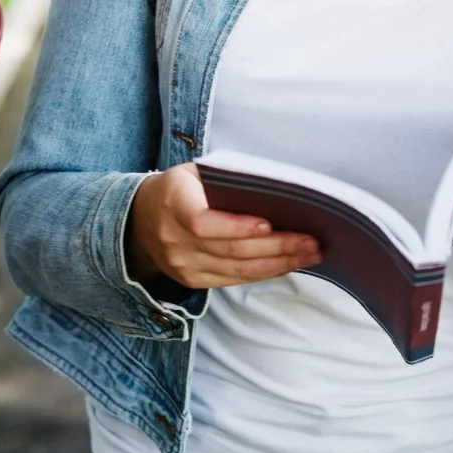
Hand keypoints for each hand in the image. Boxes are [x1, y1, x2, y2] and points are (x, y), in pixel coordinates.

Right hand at [126, 164, 320, 288]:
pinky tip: (288, 264)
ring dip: (279, 263)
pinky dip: (264, 272)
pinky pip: (234, 279)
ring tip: (310, 254)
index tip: (268, 224)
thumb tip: (278, 188)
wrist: (140, 220)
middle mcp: (175, 239)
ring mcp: (183, 264)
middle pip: (231, 249)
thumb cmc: (179, 189)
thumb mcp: (194, 173)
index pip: (202, 222)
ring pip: (237, 269)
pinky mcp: (192, 280)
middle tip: (312, 241)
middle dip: (278, 246)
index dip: (236, 226)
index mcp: (174, 202)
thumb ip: (226, 180)